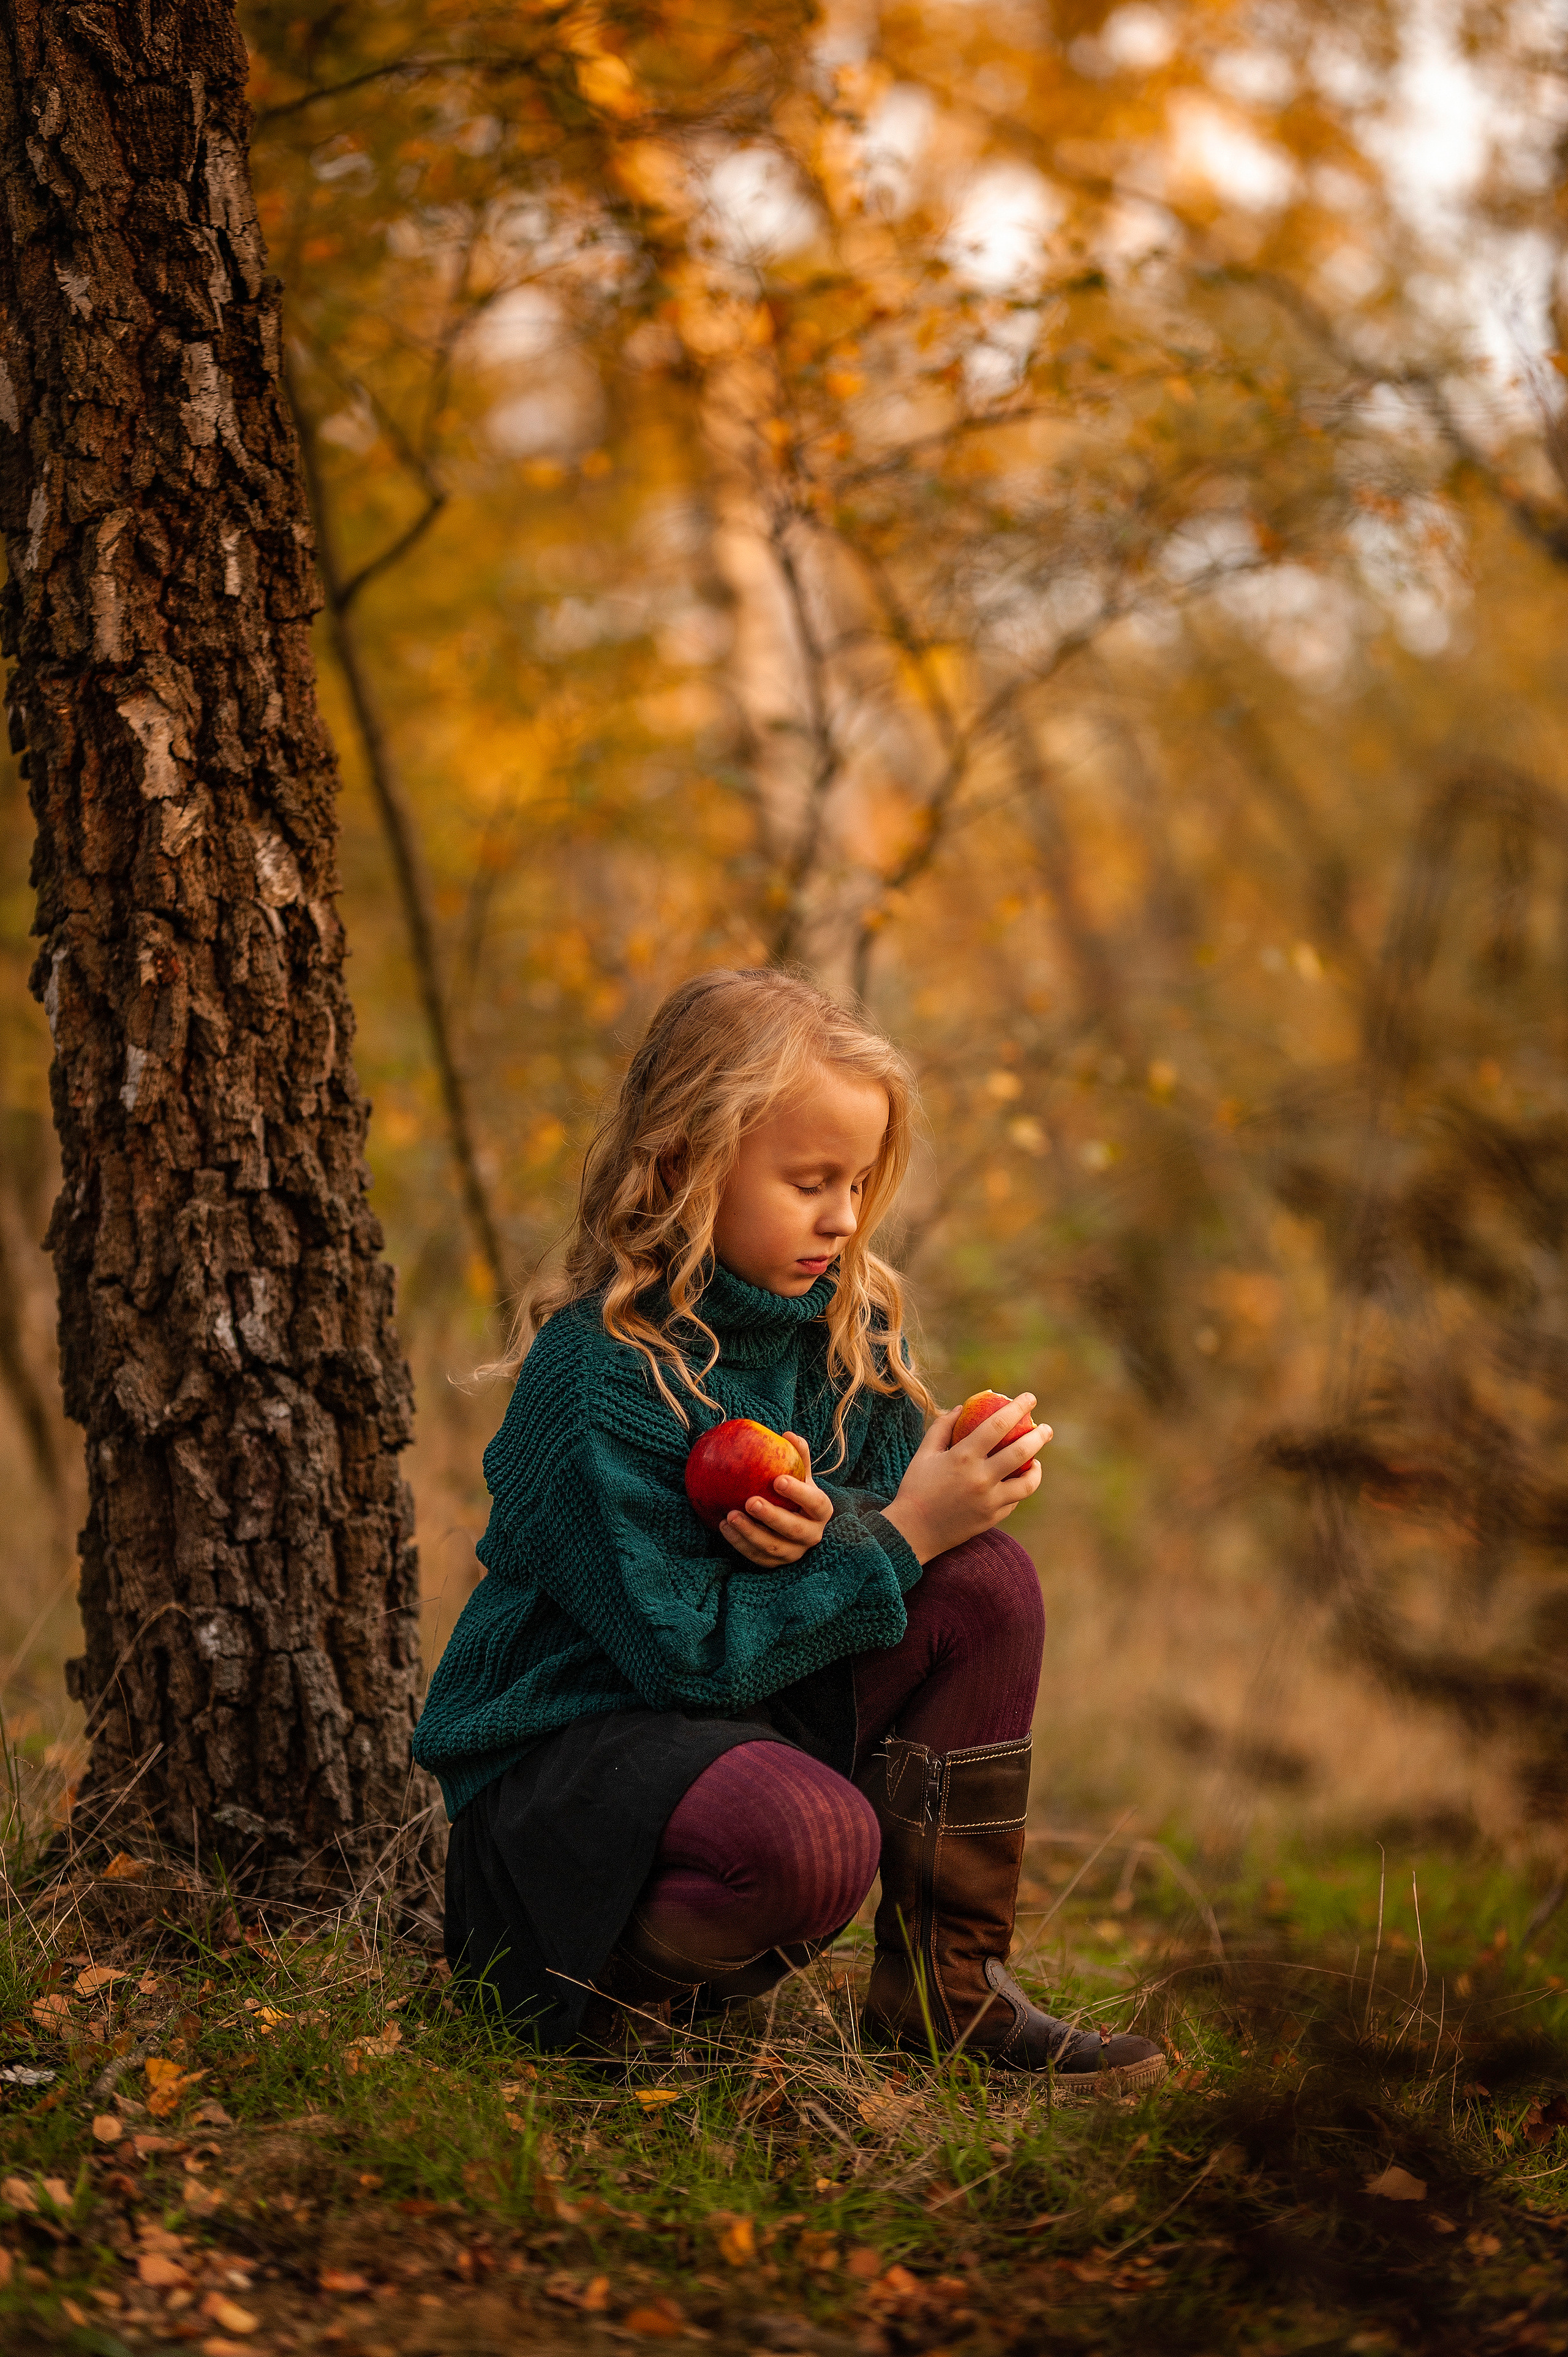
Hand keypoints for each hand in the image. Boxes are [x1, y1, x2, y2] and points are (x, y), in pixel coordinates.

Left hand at [722, 1434, 834, 1566]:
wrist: (793, 1522)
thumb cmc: (795, 1493)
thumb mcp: (800, 1475)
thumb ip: (797, 1456)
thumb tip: (787, 1435)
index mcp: (821, 1511)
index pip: (815, 1502)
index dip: (799, 1493)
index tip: (778, 1480)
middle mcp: (812, 1534)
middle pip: (794, 1529)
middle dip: (771, 1516)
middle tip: (750, 1501)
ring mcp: (794, 1552)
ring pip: (773, 1547)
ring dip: (750, 1532)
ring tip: (730, 1515)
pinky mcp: (776, 1564)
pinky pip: (757, 1556)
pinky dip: (739, 1543)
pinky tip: (724, 1526)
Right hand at [882, 1393, 1050, 1564]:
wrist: (913, 1532)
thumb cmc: (916, 1488)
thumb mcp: (924, 1453)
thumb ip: (942, 1427)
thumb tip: (962, 1407)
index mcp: (963, 1457)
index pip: (997, 1425)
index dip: (1017, 1408)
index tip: (1029, 1398)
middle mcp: (980, 1478)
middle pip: (1021, 1451)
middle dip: (1039, 1435)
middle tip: (1046, 1428)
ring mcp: (989, 1501)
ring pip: (1027, 1483)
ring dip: (1036, 1468)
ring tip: (1036, 1460)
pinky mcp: (992, 1518)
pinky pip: (1014, 1500)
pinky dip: (1018, 1488)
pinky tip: (1017, 1481)